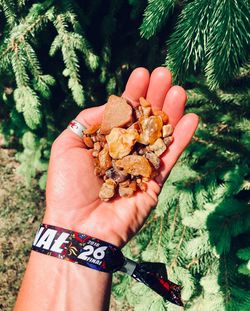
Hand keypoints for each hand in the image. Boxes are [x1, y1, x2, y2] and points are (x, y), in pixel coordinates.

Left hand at [44, 67, 198, 246]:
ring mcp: (141, 166)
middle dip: (154, 97)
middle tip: (165, 74)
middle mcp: (124, 151)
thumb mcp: (68, 144)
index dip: (132, 93)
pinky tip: (191, 118)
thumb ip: (88, 120)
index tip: (142, 73)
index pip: (122, 113)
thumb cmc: (68, 185)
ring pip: (160, 135)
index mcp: (105, 142)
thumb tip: (113, 106)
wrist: (79, 225)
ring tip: (179, 89)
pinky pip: (171, 157)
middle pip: (144, 120)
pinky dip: (182, 139)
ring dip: (171, 112)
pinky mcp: (155, 182)